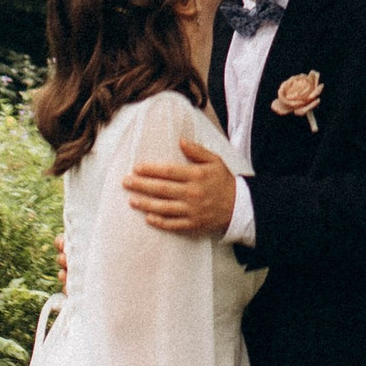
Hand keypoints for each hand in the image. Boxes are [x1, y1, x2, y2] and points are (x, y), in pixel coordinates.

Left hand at [122, 136, 236, 238]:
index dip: (151, 170)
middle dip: (142, 185)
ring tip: (131, 200)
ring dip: (146, 204)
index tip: (137, 168)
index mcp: (196, 175)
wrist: (239, 206)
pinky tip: (148, 218)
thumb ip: (197, 151)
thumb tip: (181, 141)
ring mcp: (192, 210)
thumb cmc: (224, 180)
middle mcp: (192, 193)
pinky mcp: (193, 224)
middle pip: (162, 189)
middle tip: (126, 182)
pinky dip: (160, 222)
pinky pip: (173, 224)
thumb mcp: (215, 161)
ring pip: (164, 208)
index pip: (169, 172)